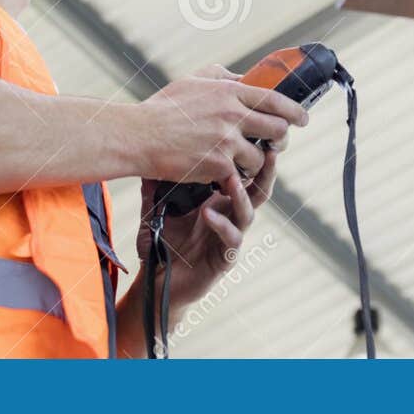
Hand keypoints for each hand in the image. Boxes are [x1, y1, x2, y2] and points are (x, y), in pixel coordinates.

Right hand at [133, 66, 305, 194]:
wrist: (140, 136)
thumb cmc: (163, 108)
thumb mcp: (193, 80)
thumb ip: (221, 76)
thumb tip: (244, 77)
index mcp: (229, 91)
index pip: (276, 99)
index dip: (295, 111)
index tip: (302, 118)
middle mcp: (233, 114)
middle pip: (278, 129)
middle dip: (281, 138)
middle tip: (276, 143)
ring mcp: (227, 140)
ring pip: (261, 157)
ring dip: (255, 161)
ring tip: (240, 160)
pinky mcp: (219, 164)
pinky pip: (241, 174)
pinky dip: (235, 176)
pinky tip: (224, 174)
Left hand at [135, 143, 276, 313]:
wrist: (158, 282)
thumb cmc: (161, 243)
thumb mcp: (154, 209)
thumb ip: (154, 186)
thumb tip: (146, 155)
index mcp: (219, 201)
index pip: (243, 175)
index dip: (251, 156)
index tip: (253, 132)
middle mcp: (229, 216)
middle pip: (259, 190)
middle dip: (266, 170)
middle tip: (268, 151)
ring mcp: (229, 237)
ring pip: (248, 214)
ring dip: (242, 196)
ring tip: (232, 180)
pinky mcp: (225, 259)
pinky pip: (231, 240)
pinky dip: (221, 225)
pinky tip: (208, 214)